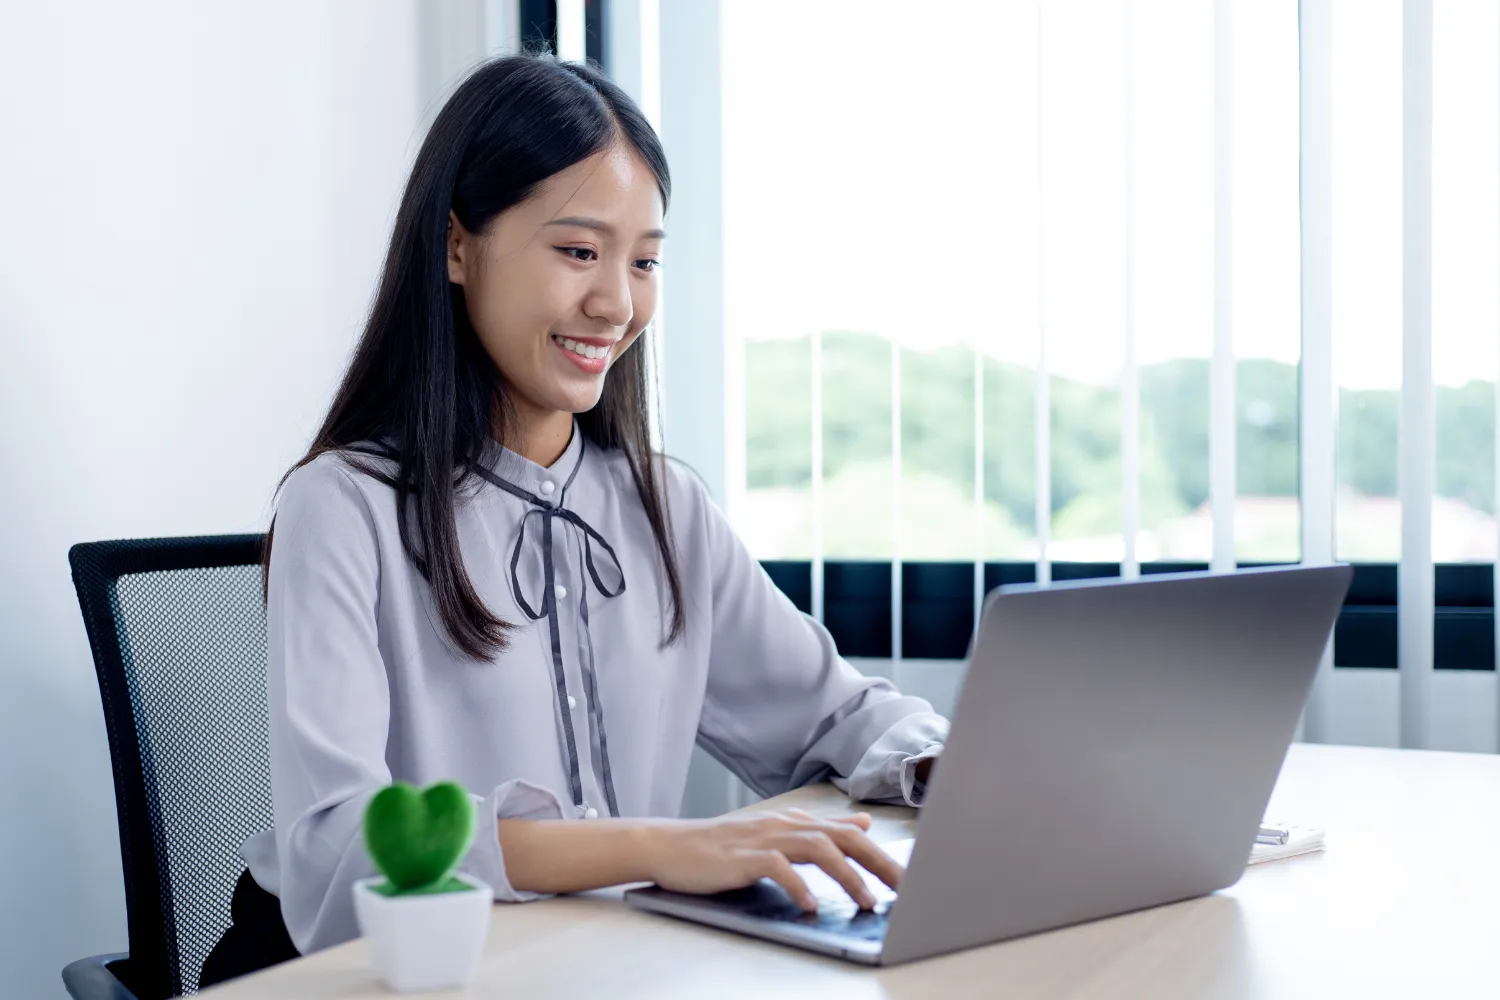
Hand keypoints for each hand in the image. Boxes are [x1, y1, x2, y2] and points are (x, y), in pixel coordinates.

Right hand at [638, 808, 901, 912]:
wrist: (670, 846)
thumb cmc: (723, 847)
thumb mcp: (778, 834)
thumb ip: (821, 830)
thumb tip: (863, 824)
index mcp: (797, 822)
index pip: (851, 834)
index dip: (884, 855)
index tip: (914, 878)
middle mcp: (786, 825)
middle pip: (844, 838)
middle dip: (880, 863)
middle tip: (908, 889)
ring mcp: (764, 839)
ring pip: (818, 849)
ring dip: (847, 876)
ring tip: (868, 902)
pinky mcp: (742, 857)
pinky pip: (777, 868)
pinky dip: (797, 887)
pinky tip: (811, 906)